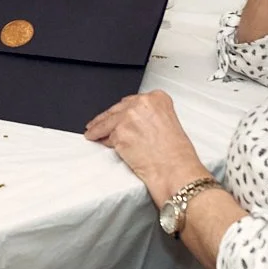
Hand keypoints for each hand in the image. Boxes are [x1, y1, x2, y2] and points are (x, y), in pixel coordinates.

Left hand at [84, 91, 208, 205]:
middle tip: (98, 123)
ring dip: (98, 129)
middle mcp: (142, 104)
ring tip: (92, 132)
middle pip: (117, 109)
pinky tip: (100, 143)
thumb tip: (133, 121)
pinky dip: (103, 141)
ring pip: (107, 122)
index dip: (122, 110)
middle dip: (107, 117)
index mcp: (158, 98)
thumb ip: (149, 117)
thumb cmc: (176, 153)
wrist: (174, 170)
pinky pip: (106, 137)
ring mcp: (128, 118)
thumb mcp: (168, 123)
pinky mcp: (118, 134)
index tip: (117, 113)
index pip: (132, 101)